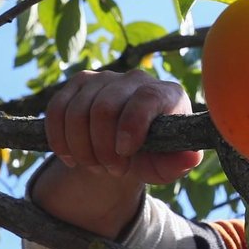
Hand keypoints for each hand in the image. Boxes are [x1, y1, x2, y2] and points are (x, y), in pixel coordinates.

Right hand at [45, 70, 201, 183]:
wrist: (130, 147)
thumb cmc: (156, 154)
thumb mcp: (171, 163)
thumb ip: (182, 162)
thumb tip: (191, 158)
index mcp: (167, 94)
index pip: (147, 98)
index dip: (132, 124)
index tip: (125, 152)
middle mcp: (136, 79)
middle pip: (105, 107)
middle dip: (103, 147)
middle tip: (113, 171)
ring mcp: (105, 78)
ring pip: (77, 110)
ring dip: (82, 148)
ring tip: (96, 166)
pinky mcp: (79, 83)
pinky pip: (57, 109)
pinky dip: (60, 139)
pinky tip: (72, 158)